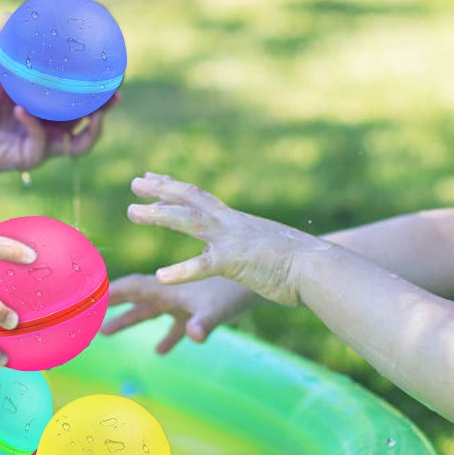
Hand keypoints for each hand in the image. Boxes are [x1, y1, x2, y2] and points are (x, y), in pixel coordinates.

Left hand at [0, 34, 115, 175]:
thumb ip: (0, 47)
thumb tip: (9, 14)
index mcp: (53, 109)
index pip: (86, 99)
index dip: (104, 88)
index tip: (116, 69)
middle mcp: (55, 129)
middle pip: (94, 122)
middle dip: (109, 109)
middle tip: (117, 93)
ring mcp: (46, 146)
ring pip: (81, 143)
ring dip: (92, 129)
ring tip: (95, 113)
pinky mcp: (31, 159)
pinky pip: (40, 142)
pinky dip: (32, 124)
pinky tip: (22, 110)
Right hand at [100, 272, 253, 353]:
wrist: (267, 279)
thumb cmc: (238, 292)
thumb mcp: (217, 310)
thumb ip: (202, 324)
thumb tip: (193, 337)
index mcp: (169, 289)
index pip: (131, 288)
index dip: (108, 293)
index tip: (85, 297)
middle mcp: (172, 293)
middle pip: (133, 299)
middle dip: (110, 306)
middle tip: (84, 316)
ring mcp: (184, 303)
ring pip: (149, 312)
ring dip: (128, 321)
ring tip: (105, 332)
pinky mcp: (198, 313)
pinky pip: (175, 327)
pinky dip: (166, 337)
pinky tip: (160, 351)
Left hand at [125, 173, 329, 306]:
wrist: (321, 268)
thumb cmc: (298, 264)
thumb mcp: (261, 249)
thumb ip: (238, 249)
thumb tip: (222, 253)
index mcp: (236, 221)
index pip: (198, 197)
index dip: (173, 187)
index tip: (152, 177)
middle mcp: (231, 224)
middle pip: (188, 199)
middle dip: (160, 190)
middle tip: (134, 183)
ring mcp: (233, 240)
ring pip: (188, 221)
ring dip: (158, 215)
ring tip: (132, 212)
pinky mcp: (237, 262)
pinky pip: (204, 265)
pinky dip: (182, 271)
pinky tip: (160, 277)